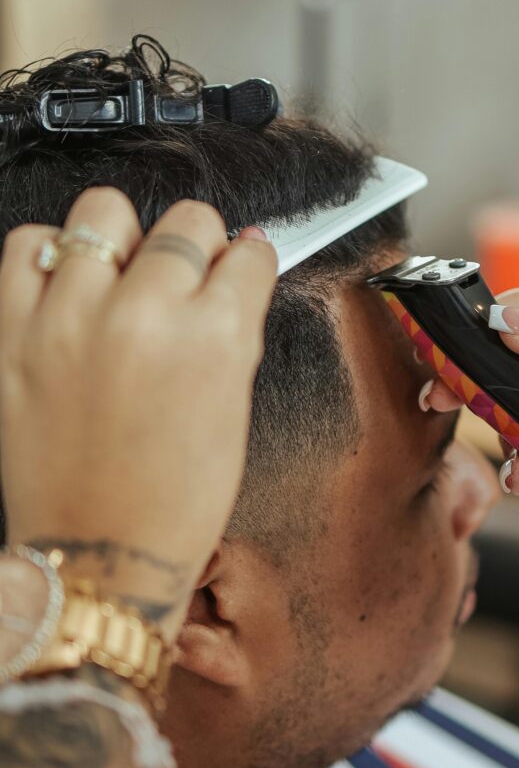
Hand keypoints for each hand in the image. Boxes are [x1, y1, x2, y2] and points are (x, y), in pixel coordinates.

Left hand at [0, 188, 275, 639]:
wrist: (103, 555)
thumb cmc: (175, 501)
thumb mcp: (232, 411)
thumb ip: (236, 329)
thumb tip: (240, 265)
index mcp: (215, 339)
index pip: (246, 254)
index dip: (246, 263)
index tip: (236, 271)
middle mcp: (146, 316)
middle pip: (185, 223)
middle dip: (195, 249)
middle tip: (182, 283)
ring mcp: (73, 319)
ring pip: (103, 212)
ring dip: (123, 242)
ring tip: (121, 279)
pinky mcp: (14, 333)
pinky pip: (27, 245)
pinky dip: (49, 255)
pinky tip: (68, 286)